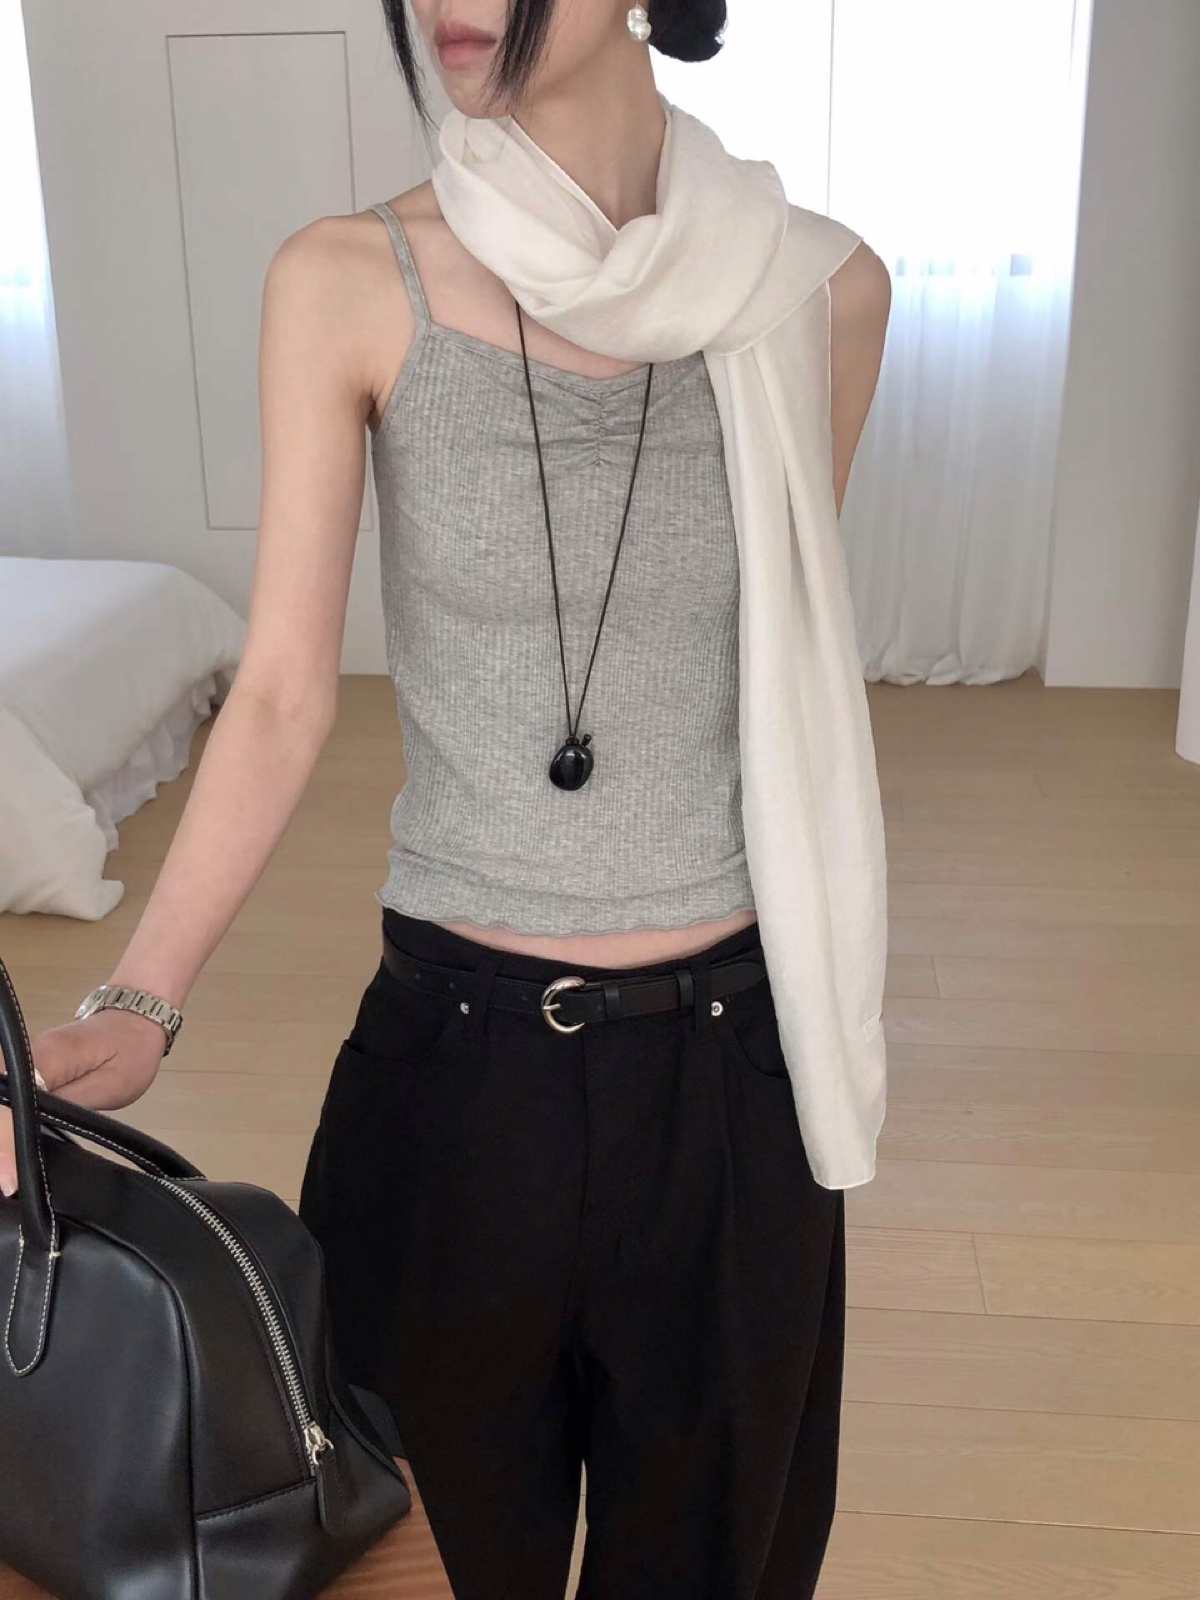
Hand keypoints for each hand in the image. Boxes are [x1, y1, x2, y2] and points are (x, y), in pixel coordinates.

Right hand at [0, 1009, 168, 1196]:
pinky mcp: (24, 1069)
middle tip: (7, 1183)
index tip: (9, 1179)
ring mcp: (23, 1059)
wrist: (133, 1019)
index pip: (13, 1100)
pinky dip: (7, 1123)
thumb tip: (34, 1134)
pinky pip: (7, 1096)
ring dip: (2, 1134)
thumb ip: (71, 1108)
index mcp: (49, 1054)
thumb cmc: (131, 1051)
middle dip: (0, 1141)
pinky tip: (11, 1152)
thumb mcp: (111, 1085)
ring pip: (0, 1098)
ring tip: (8, 1174)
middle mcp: (28, 1053)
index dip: (6, 1140)